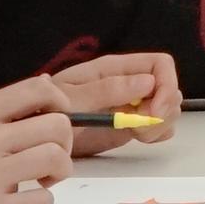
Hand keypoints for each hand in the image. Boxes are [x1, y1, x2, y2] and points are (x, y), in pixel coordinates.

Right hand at [0, 80, 68, 203]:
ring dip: (60, 171)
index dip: (60, 102)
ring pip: (57, 158)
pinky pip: (43, 199)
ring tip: (42, 180)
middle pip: (57, 125)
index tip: (57, 118)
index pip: (38, 89)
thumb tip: (45, 87)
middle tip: (50, 159)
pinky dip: (42, 201)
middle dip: (65, 142)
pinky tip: (25, 202)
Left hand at [47, 51, 179, 129]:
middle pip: (169, 87)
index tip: (154, 112)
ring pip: (168, 108)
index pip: (160, 64)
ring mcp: (132, 104)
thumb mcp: (73, 99)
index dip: (166, 86)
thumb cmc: (47, 111)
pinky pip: (159, 125)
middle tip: (138, 129)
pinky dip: (157, 133)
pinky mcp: (132, 124)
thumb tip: (148, 82)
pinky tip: (138, 139)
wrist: (34, 135)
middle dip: (163, 111)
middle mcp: (129, 83)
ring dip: (160, 124)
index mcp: (115, 69)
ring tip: (136, 135)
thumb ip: (108, 89)